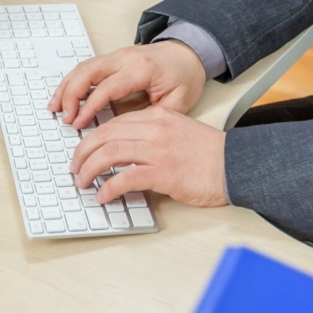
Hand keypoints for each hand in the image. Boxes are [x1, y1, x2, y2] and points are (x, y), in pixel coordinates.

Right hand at [49, 40, 206, 128]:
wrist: (189, 52)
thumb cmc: (185, 76)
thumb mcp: (178, 102)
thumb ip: (151, 117)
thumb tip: (125, 134)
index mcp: (142, 68)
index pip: (107, 87)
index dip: (90, 106)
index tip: (79, 124)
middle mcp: (125, 57)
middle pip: (88, 71)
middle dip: (71, 95)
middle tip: (65, 118)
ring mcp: (117, 55)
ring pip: (83, 67)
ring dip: (66, 87)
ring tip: (54, 108)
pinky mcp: (113, 58)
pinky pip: (87, 67)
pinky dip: (72, 81)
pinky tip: (64, 96)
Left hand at [70, 106, 228, 206]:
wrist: (237, 165)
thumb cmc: (211, 154)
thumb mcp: (179, 131)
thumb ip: (153, 135)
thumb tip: (124, 154)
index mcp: (158, 116)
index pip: (114, 123)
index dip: (92, 139)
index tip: (83, 152)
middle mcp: (155, 129)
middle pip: (104, 136)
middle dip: (83, 153)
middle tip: (75, 168)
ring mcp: (158, 150)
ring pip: (109, 153)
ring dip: (89, 169)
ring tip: (82, 182)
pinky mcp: (163, 173)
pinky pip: (125, 178)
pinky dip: (108, 188)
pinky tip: (103, 196)